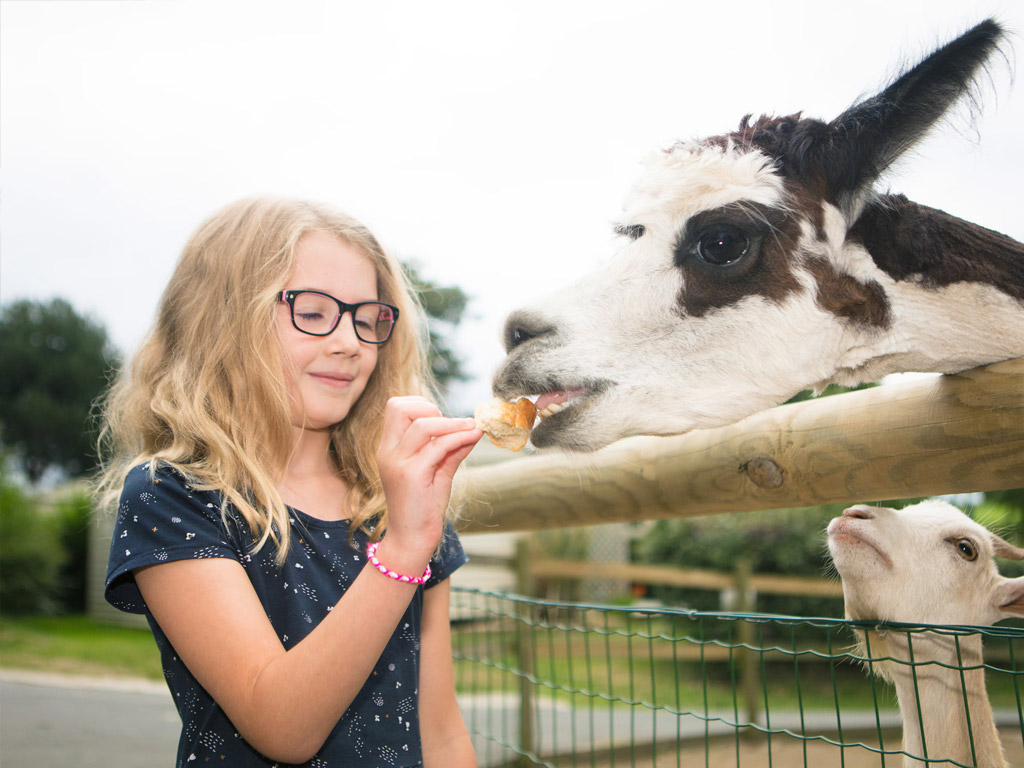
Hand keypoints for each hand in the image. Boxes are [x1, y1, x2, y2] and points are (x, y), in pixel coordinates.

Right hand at [376, 396, 480, 555]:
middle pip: (399, 406)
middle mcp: (388, 452)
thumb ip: (452, 449)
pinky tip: (473, 438)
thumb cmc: (423, 508)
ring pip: (423, 424)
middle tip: (452, 424)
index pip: (396, 406)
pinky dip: (459, 437)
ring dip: (453, 423)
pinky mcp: (411, 475)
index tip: (443, 420)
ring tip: (472, 428)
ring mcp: (397, 463)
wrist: (412, 541)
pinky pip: (438, 446)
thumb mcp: (439, 471)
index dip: (422, 405)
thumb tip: (473, 428)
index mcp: (389, 448)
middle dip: (430, 407)